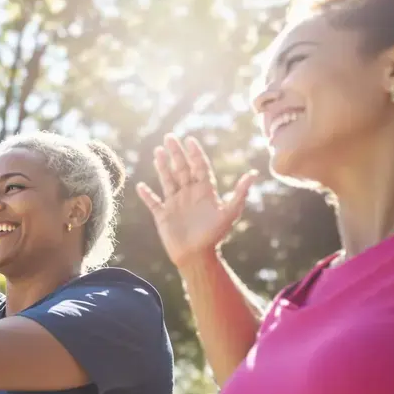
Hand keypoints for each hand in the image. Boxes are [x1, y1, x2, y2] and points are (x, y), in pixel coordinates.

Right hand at [135, 135, 256, 267]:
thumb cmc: (214, 235)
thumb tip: (253, 173)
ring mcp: (175, 204)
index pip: (199, 167)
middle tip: (169, 137)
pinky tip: (141, 186)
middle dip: (176, 153)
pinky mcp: (162, 215)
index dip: (195, 153)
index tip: (190, 140)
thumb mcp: (229, 213)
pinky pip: (153, 202)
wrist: (197, 256)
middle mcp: (189, 194)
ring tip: (158, 151)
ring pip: (167, 180)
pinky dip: (146, 194)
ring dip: (162, 166)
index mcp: (204, 191)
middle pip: (181, 169)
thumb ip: (239, 193)